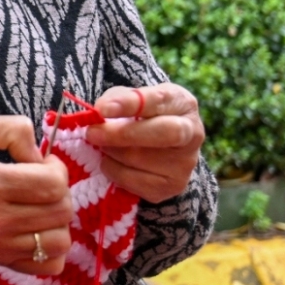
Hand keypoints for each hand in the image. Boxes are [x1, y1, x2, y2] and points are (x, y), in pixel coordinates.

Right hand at [0, 115, 73, 275]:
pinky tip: (37, 231)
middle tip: (40, 183)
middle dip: (59, 192)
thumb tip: (40, 156)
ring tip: (39, 208)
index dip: (56, 169)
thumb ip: (13, 130)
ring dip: (58, 221)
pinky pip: (46, 266)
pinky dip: (50, 250)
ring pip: (60, 241)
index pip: (53, 184)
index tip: (41, 164)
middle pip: (60, 211)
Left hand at [85, 83, 204, 202]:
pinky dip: (113, 170)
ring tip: (102, 144)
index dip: (129, 104)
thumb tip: (99, 112)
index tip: (103, 110)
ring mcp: (185, 163)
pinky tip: (111, 161)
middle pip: (164, 133)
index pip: (159, 100)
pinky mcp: (172, 186)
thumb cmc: (141, 115)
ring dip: (111, 151)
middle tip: (92, 133)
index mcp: (183, 103)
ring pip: (140, 159)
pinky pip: (133, 180)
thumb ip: (116, 99)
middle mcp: (192, 133)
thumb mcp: (131, 98)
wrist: (159, 147)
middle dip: (123, 134)